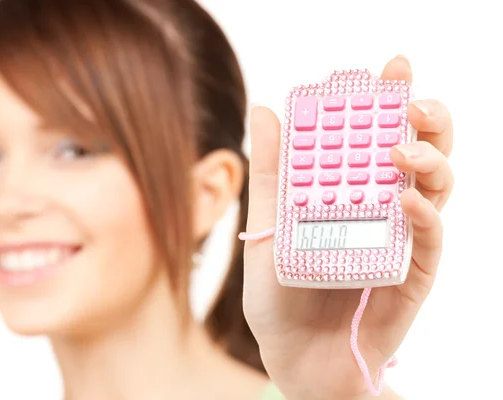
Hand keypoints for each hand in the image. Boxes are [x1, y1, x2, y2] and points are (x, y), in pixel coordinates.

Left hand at [242, 55, 453, 399]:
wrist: (295, 356)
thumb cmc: (280, 293)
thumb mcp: (267, 225)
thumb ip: (271, 171)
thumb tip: (264, 109)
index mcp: (348, 191)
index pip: (375, 135)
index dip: (386, 100)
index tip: (387, 69)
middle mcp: (380, 207)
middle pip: (418, 151)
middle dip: (424, 117)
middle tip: (411, 98)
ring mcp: (400, 239)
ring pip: (437, 186)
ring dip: (427, 160)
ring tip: (401, 149)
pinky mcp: (413, 275)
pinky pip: (430, 239)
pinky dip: (424, 215)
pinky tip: (406, 198)